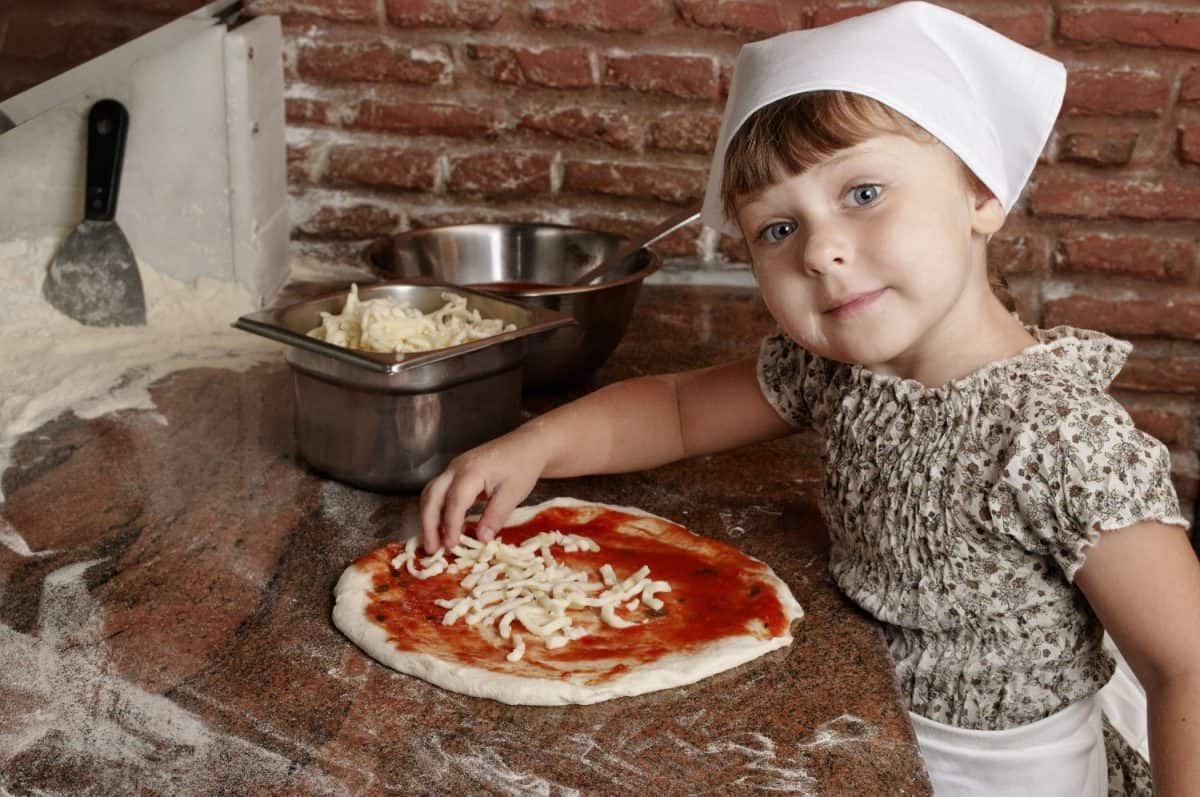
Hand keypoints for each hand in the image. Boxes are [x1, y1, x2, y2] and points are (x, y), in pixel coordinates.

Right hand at [419, 427, 546, 553]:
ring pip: (431, 493)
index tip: (451, 545)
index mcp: (472, 471)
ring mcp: (454, 469)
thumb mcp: (514, 493)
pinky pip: (440, 492)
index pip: (454, 501)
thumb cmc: (523, 466)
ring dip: (429, 518)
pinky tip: (447, 528)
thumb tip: (481, 539)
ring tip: (435, 542)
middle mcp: (456, 468)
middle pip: (432, 496)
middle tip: (432, 548)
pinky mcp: (456, 473)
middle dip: (429, 524)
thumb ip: (496, 516)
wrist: (528, 444)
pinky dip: (438, 510)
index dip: (450, 525)